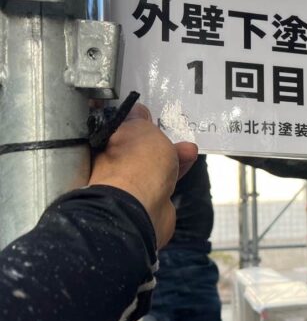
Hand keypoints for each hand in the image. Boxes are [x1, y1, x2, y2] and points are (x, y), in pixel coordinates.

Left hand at [88, 103, 197, 247]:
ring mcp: (129, 183)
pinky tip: (187, 163)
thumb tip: (139, 111)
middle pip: (138, 147)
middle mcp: (112, 164)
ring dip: (173, 155)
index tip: (150, 115)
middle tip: (173, 133)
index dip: (136, 120)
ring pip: (153, 164)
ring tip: (189, 149)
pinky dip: (176, 171)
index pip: (118, 127)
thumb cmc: (135, 166)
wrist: (138, 208)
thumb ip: (141, 119)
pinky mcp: (147, 199)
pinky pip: (164, 180)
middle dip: (159, 139)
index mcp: (104, 144)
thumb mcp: (140, 128)